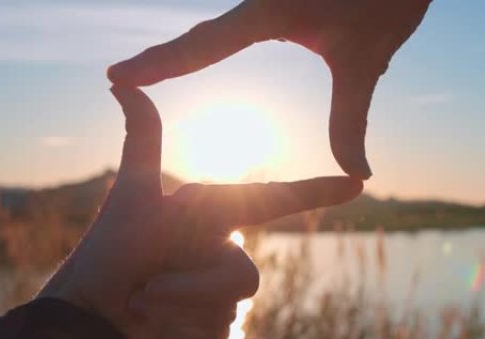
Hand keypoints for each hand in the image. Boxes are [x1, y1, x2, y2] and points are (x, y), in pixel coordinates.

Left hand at [38, 86, 362, 338]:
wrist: (88, 315)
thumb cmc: (108, 252)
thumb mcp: (131, 197)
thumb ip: (142, 141)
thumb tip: (121, 82)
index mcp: (213, 212)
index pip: (275, 199)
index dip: (316, 190)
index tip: (357, 183)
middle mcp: (221, 246)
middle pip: (244, 277)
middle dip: (191, 287)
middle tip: (146, 287)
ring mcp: (216, 286)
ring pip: (230, 309)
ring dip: (179, 309)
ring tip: (144, 300)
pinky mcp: (211, 320)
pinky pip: (219, 332)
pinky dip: (180, 331)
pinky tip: (154, 322)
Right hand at [107, 0, 433, 179]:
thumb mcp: (366, 59)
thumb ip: (352, 119)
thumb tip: (358, 174)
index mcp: (269, 10)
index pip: (203, 44)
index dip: (160, 64)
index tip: (117, 76)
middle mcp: (264, 3)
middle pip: (201, 35)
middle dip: (162, 57)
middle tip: (119, 75)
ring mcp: (275, 0)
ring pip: (221, 28)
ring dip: (187, 49)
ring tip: (155, 68)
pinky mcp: (292, 3)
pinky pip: (244, 25)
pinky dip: (219, 42)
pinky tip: (209, 51)